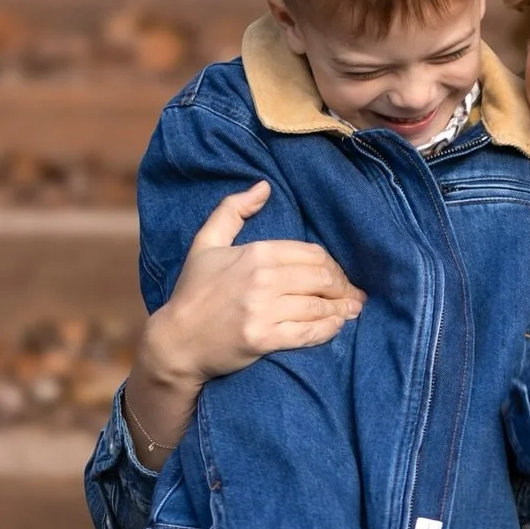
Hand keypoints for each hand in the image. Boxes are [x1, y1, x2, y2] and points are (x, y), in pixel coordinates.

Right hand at [147, 181, 365, 387]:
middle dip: (342, 287)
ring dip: (342, 309)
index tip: (338, 275)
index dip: (332, 265)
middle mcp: (262, 280)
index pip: (311, 253)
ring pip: (319, 306)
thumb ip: (232, 210)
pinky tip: (337, 326)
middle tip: (353, 294)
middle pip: (321, 278)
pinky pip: (309, 333)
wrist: (176, 341)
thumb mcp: (206, 243)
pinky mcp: (265, 339)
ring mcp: (263, 310)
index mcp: (255, 253)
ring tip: (352, 310)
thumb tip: (264, 187)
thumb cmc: (193, 291)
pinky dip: (329, 329)